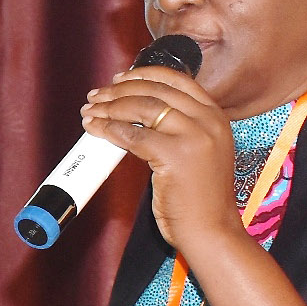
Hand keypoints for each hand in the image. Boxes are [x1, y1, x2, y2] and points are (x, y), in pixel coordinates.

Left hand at [80, 66, 240, 252]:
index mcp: (216, 116)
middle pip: (156, 90)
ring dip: (110, 106)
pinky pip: (133, 134)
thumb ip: (179, 129)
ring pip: (142, 107)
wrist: (212, 230)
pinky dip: (109, 129)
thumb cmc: (200, 198)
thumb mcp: (200, 152)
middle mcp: (208, 121)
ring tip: (90, 110)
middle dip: (120, 90)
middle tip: (96, 95)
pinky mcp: (175, 155)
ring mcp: (194, 136)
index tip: (120, 78)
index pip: (177, 80)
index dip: (144, 75)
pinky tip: (95, 129)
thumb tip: (136, 113)